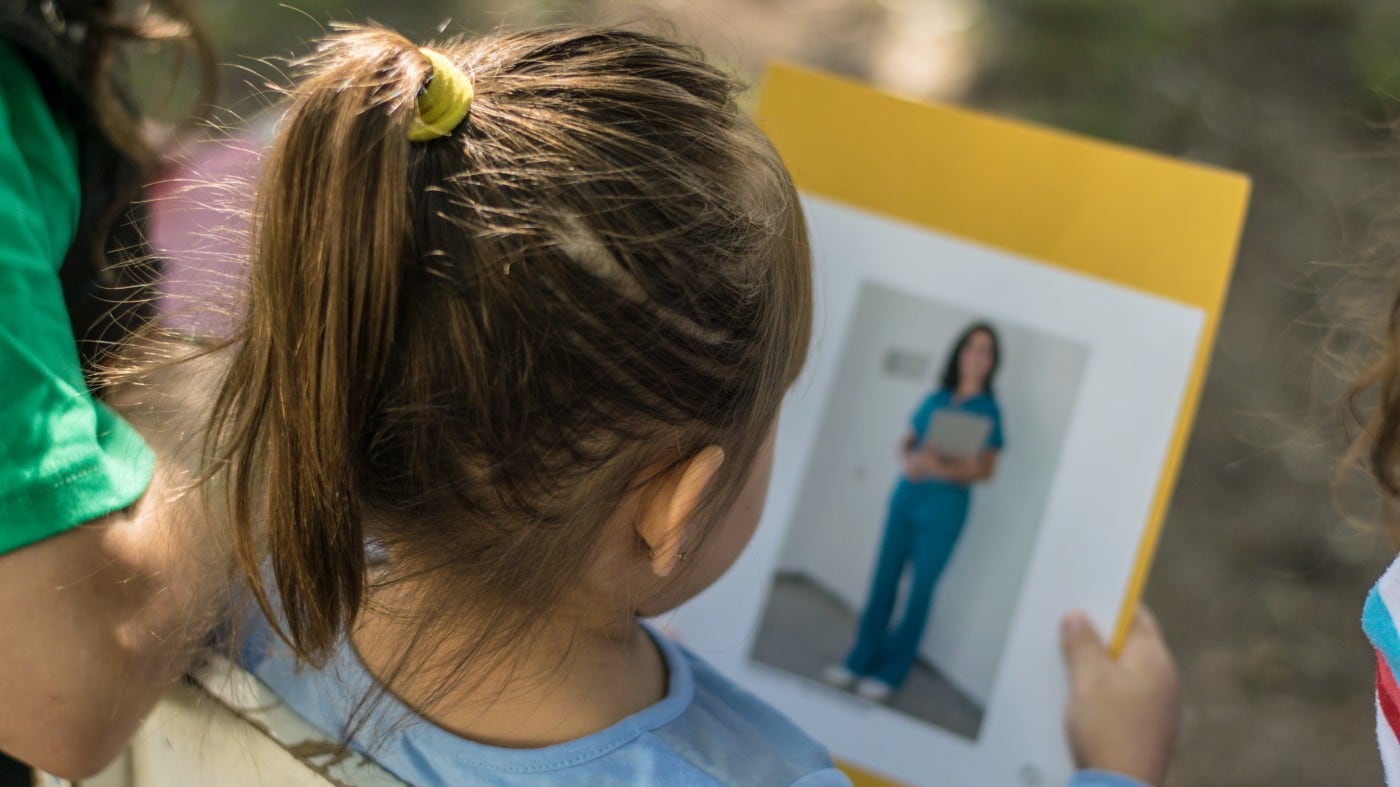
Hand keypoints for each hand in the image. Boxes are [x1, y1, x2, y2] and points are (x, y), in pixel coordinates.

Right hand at [1060, 607, 1179, 785]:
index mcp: (1155, 660)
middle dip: (1101, 633)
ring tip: (1070, 662)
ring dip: (1100, 662)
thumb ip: (1082, 642)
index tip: (1087, 592)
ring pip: (1126, 669)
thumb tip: (1078, 616)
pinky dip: (1105, 687)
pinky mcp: (1148, 726)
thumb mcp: (1087, 679)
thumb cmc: (1108, 733)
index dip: (1109, 601)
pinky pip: (1126, 694)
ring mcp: (1158, 705)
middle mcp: (1164, 679)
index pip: (1136, 614)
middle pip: (1131, 641)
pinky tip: (1082, 696)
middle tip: (1070, 626)